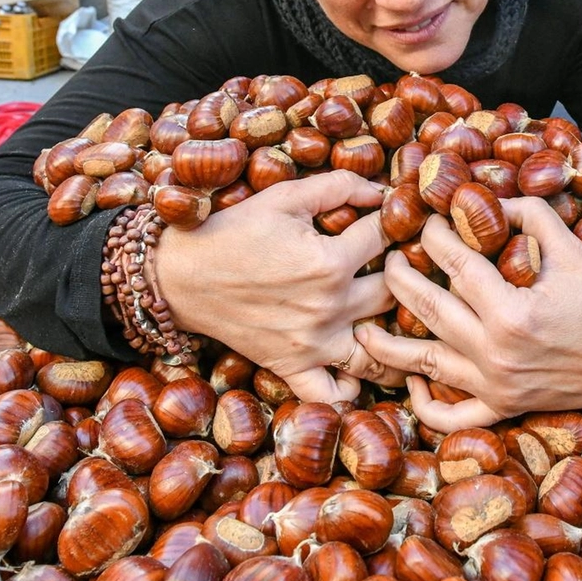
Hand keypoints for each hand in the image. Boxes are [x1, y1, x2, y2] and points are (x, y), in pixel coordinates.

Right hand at [153, 170, 406, 401]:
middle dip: (401, 277)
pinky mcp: (293, 366)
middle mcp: (329, 306)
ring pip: (379, 350)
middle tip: (400, 268)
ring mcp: (313, 343)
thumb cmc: (232, 232)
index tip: (390, 222)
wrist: (181, 276)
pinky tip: (356, 370)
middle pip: (393, 294)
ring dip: (392, 336)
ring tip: (393, 320)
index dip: (391, 223)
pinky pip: (334, 393)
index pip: (384, 238)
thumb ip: (337, 187)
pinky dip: (350, 388)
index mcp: (330, 261)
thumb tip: (381, 192)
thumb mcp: (284, 197)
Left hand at [356, 197, 581, 431]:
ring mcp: (496, 386)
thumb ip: (529, 216)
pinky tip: (412, 380)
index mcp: (513, 311)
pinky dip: (424, 403)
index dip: (434, 236)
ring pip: (424, 364)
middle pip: (428, 309)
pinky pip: (451, 416)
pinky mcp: (502, 408)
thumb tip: (488, 197)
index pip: (455, 264)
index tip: (425, 221)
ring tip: (362, 325)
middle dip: (399, 278)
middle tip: (388, 257)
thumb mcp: (572, 249)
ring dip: (386, 343)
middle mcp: (497, 353)